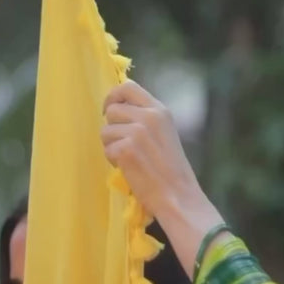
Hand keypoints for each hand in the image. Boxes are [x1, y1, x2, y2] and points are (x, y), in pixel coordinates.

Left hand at [101, 80, 209, 228]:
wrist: (178, 195)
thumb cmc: (171, 169)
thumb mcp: (165, 132)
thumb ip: (146, 117)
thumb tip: (118, 105)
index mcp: (160, 110)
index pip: (128, 87)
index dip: (113, 96)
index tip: (108, 109)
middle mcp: (148, 117)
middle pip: (112, 111)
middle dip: (113, 128)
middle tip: (125, 144)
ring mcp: (137, 133)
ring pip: (105, 131)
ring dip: (112, 146)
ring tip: (130, 158)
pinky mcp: (126, 150)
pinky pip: (107, 149)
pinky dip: (113, 161)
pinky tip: (129, 168)